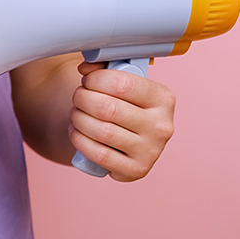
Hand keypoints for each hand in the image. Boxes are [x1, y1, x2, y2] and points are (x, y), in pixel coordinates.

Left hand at [68, 62, 174, 181]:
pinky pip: (98, 155)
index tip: (86, 80)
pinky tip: (77, 131)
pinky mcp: (135, 170)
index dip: (95, 79)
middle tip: (78, 97)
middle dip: (82, 99)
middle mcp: (162, 126)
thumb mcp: (120, 83)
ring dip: (78, 118)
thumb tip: (85, 68)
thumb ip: (103, 68)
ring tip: (76, 113)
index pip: (122, 83)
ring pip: (101, 131)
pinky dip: (80, 140)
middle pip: (107, 108)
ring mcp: (151, 151)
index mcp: (163, 98)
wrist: (125, 140)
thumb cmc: (121, 105)